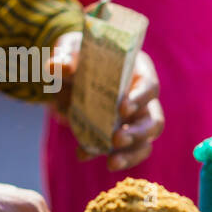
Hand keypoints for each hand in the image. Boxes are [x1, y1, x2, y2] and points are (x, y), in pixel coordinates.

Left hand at [48, 32, 165, 170]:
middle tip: (117, 139)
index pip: (150, 87)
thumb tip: (58, 67)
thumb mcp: (71, 48)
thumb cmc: (79, 53)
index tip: (122, 108)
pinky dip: (106, 156)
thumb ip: (66, 56)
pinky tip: (83, 154)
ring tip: (111, 163)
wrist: (71, 69)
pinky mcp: (120, 135)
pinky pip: (123, 152)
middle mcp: (143, 99)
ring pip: (144, 143)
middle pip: (154, 121)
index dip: (140, 99)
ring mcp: (134, 121)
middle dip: (138, 133)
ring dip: (130, 155)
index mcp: (139, 72)